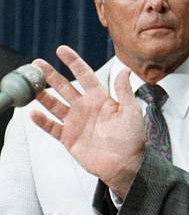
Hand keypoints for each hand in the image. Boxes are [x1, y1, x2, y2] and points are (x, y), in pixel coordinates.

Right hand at [31, 45, 144, 198]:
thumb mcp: (131, 111)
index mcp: (100, 98)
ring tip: (31, 85)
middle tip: (37, 63)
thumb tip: (124, 69)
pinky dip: (42, 120)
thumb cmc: (132, 138)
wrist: (125, 165)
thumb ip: (124, 91)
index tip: (61, 50)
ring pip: (55, 104)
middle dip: (51, 74)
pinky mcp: (69, 138)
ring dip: (42, 95)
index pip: (85, 75)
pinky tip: (33, 112)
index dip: (73, 62)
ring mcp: (76, 122)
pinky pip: (52, 127)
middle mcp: (86, 107)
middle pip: (65, 86)